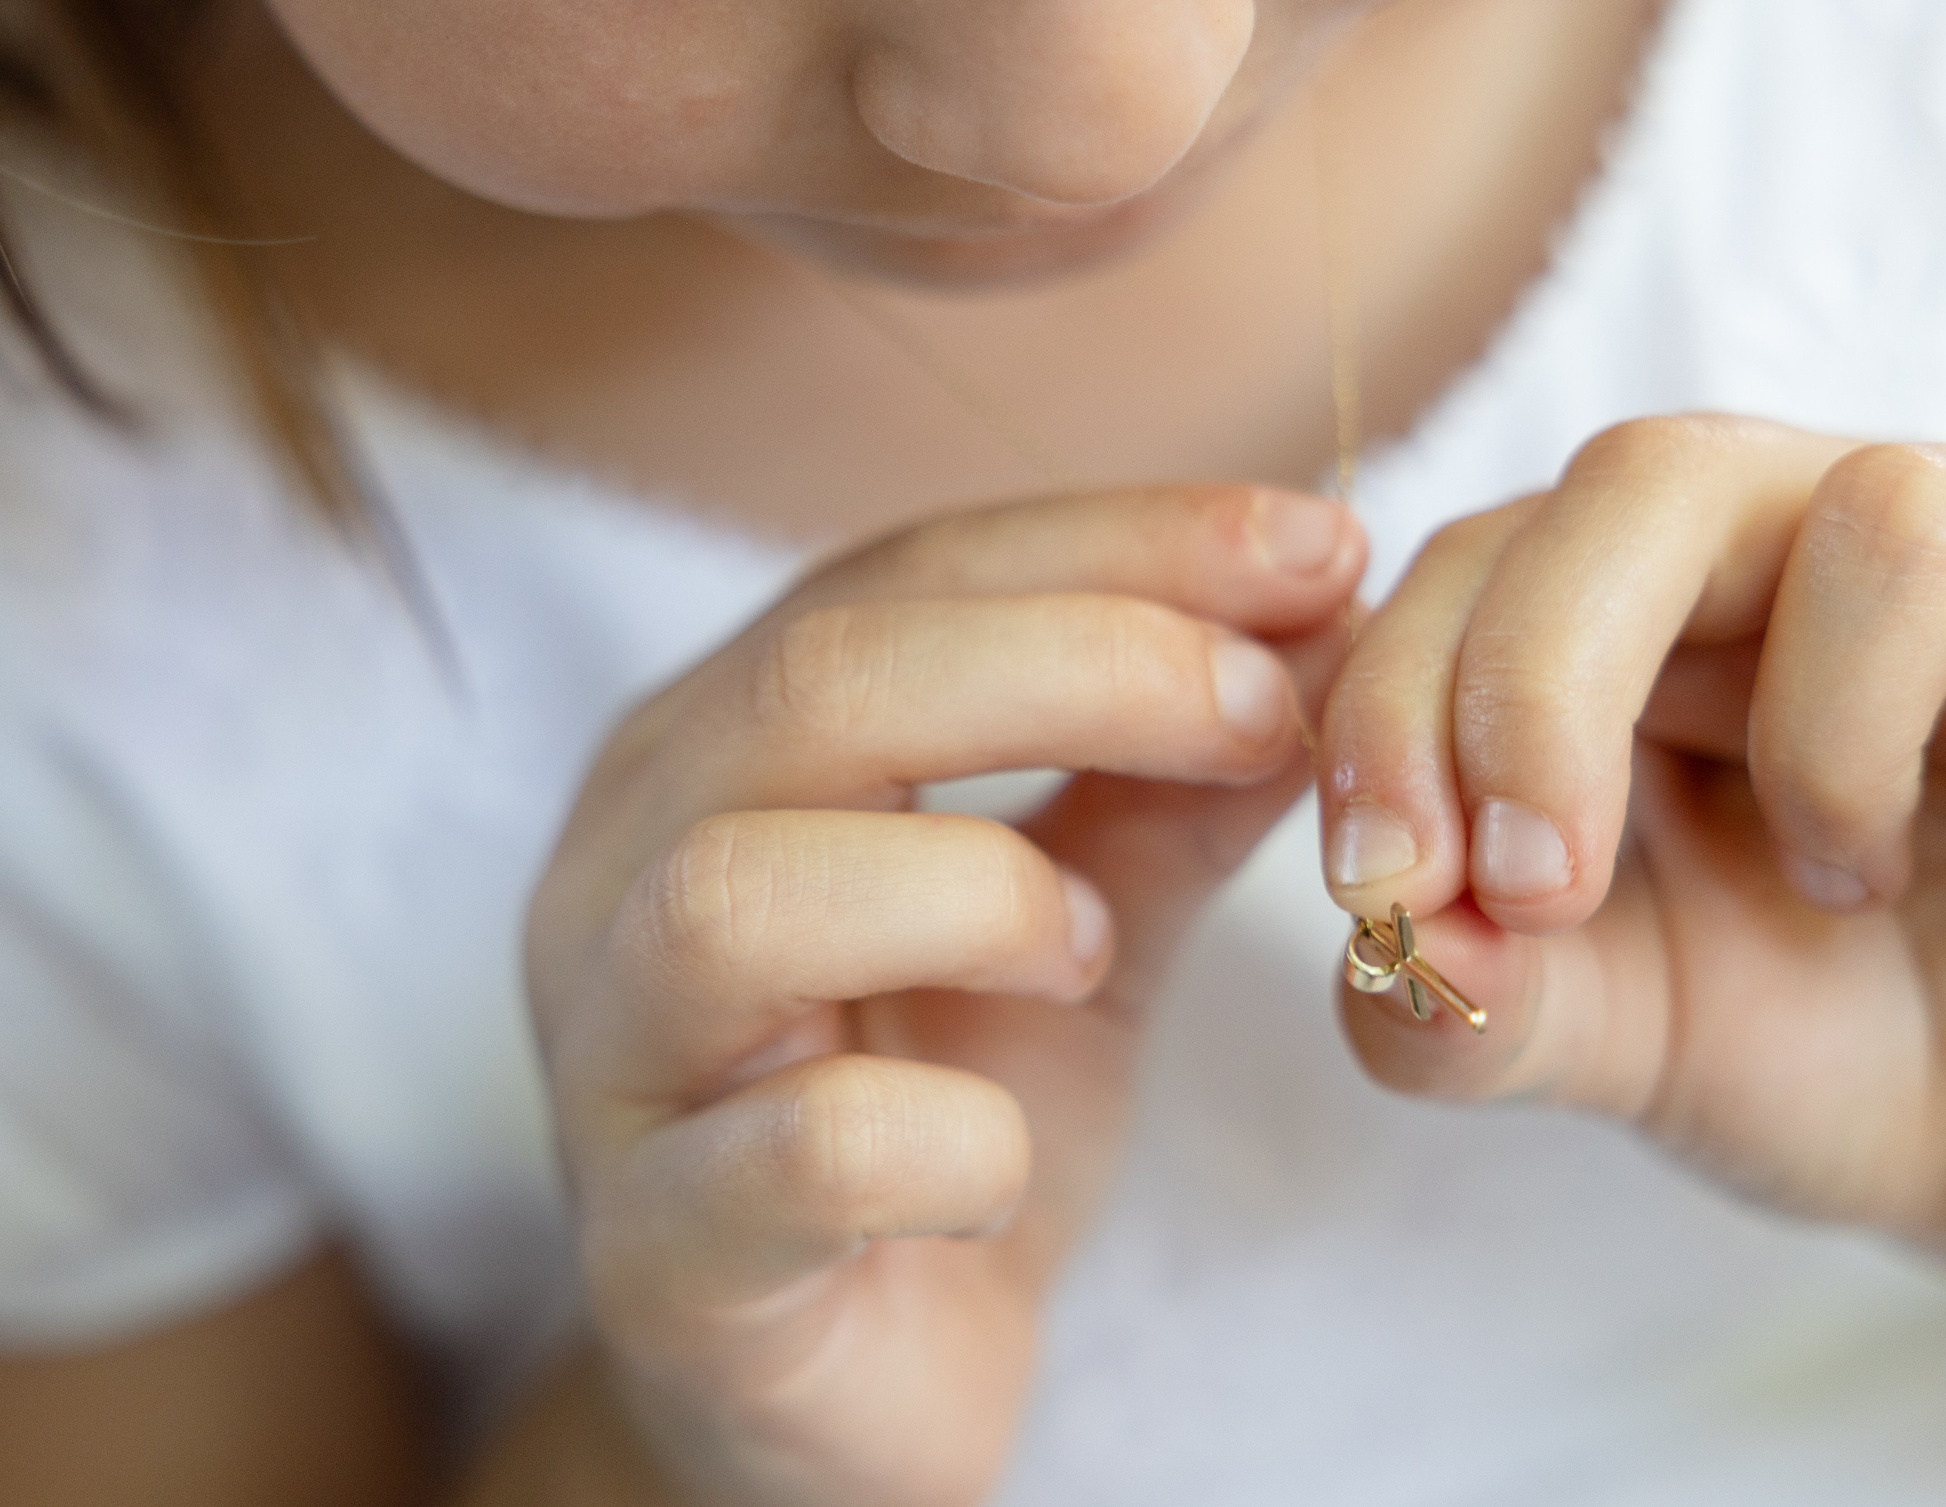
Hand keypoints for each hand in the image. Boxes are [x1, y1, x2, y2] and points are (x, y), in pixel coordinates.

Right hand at [525, 486, 1364, 1506]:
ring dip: (974, 889)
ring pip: (743, 890)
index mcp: (720, 750)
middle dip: (1078, 665)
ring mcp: (618, 1060)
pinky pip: (784, 1153)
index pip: (902, 575)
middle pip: (819, 685)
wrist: (832, 1402)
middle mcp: (626, 867)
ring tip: (1094, 949)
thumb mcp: (1074, 927)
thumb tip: (1327, 616)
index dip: (1113, 543)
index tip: (1320, 543)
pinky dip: (935, 1138)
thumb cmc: (933, 1121)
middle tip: (1267, 711)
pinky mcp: (661, 1253)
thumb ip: (1166, 782)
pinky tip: (1006, 1159)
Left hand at [1318, 416, 1945, 1289]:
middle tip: (1540, 888)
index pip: (1478, 550)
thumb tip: (1383, 950)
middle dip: (1543, 684)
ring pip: (1894, 516)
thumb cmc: (1830, 1038)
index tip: (1382, 885)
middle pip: (1649, 472)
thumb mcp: (1617, 1035)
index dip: (1394, 698)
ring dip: (1823, 748)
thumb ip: (1478, 1000)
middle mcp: (1822, 542)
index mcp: (1653, 601)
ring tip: (1845, 885)